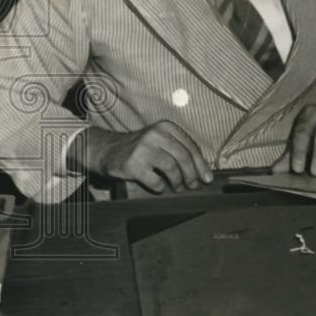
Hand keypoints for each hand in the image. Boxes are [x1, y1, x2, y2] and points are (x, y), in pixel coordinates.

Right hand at [74, 121, 213, 193]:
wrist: (108, 150)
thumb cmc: (141, 148)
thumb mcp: (160, 140)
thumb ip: (179, 148)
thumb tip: (202, 170)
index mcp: (166, 127)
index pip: (190, 146)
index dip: (201, 164)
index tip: (207, 177)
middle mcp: (155, 134)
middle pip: (183, 156)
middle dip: (192, 174)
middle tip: (194, 185)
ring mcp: (143, 149)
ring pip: (171, 167)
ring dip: (178, 181)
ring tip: (178, 187)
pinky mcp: (133, 164)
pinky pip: (155, 180)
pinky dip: (161, 187)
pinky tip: (161, 188)